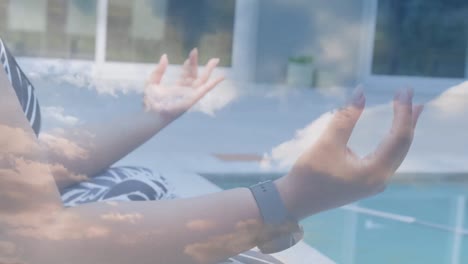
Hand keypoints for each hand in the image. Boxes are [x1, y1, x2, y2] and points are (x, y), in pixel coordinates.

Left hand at [143, 49, 224, 120]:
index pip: (186, 74)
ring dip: (209, 70)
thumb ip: (159, 70)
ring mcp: (190, 95)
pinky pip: (206, 89)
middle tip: (196, 50)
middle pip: (194, 75)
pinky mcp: (193, 98)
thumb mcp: (152, 81)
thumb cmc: (150, 102)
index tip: (190, 55)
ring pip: (202, 80)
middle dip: (196, 63)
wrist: (151, 112)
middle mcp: (185, 91)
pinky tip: (222, 76)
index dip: (188, 64)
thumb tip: (165, 56)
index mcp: (177, 88)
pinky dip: (214, 83)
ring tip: (216, 60)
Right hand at [275, 88, 423, 219]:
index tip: (404, 90)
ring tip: (411, 110)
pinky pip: (386, 158)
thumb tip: (361, 92)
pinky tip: (392, 133)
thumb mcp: (327, 143)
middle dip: (408, 119)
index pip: (398, 137)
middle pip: (402, 145)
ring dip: (402, 130)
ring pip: (395, 153)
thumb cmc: (309, 174)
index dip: (403, 112)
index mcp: (375, 172)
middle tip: (410, 95)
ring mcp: (374, 182)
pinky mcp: (366, 182)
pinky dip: (391, 141)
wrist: (295, 201)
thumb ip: (346, 118)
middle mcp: (380, 179)